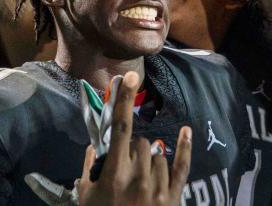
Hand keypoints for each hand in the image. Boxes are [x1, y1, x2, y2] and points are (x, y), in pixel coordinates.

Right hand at [77, 71, 191, 205]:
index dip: (123, 100)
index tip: (127, 76)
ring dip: (148, 161)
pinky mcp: (174, 198)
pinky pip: (181, 167)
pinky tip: (185, 131)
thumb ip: (89, 170)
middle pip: (141, 142)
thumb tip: (94, 147)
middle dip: (133, 149)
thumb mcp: (85, 198)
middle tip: (124, 169)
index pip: (120, 128)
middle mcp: (139, 176)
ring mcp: (159, 187)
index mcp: (114, 174)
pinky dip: (183, 148)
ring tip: (139, 182)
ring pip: (157, 155)